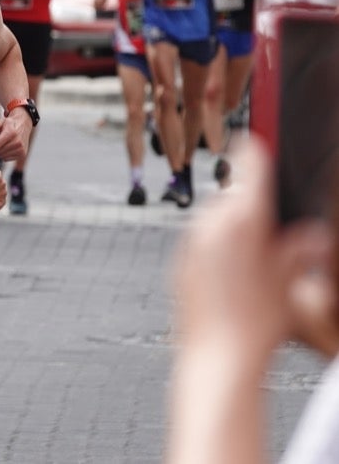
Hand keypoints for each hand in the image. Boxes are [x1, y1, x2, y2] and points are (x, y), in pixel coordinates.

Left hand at [0, 111, 31, 162]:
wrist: (24, 126)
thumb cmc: (10, 124)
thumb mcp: (2, 121)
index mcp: (12, 133)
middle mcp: (18, 142)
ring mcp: (21, 149)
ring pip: (1, 156)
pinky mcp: (22, 155)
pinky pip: (6, 159)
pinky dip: (2, 154)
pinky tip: (3, 147)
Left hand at [175, 139, 336, 359]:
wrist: (216, 359)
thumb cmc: (258, 324)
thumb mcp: (292, 282)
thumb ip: (300, 249)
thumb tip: (313, 234)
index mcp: (243, 219)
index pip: (249, 165)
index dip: (256, 148)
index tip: (257, 136)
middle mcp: (211, 223)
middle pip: (233, 193)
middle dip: (251, 201)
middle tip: (273, 223)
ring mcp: (192, 242)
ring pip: (216, 217)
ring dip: (233, 224)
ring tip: (257, 257)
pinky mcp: (181, 261)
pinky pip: (202, 240)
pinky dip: (217, 244)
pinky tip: (235, 272)